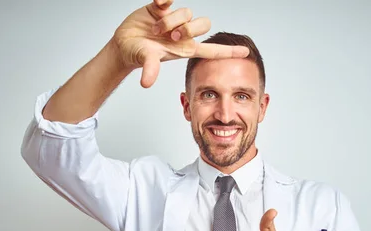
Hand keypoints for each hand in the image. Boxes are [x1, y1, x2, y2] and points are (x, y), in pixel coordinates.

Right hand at [112, 0, 249, 87]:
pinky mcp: (163, 7)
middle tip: (170, 37)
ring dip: (171, 20)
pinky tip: (158, 4)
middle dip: (188, 29)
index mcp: (186, 49)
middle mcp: (183, 33)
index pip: (212, 50)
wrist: (124, 43)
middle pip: (203, 25)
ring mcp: (175, 19)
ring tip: (155, 29)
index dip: (228, 51)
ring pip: (186, 12)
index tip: (246, 52)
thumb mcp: (145, 61)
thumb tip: (146, 82)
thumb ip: (149, 68)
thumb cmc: (138, 54)